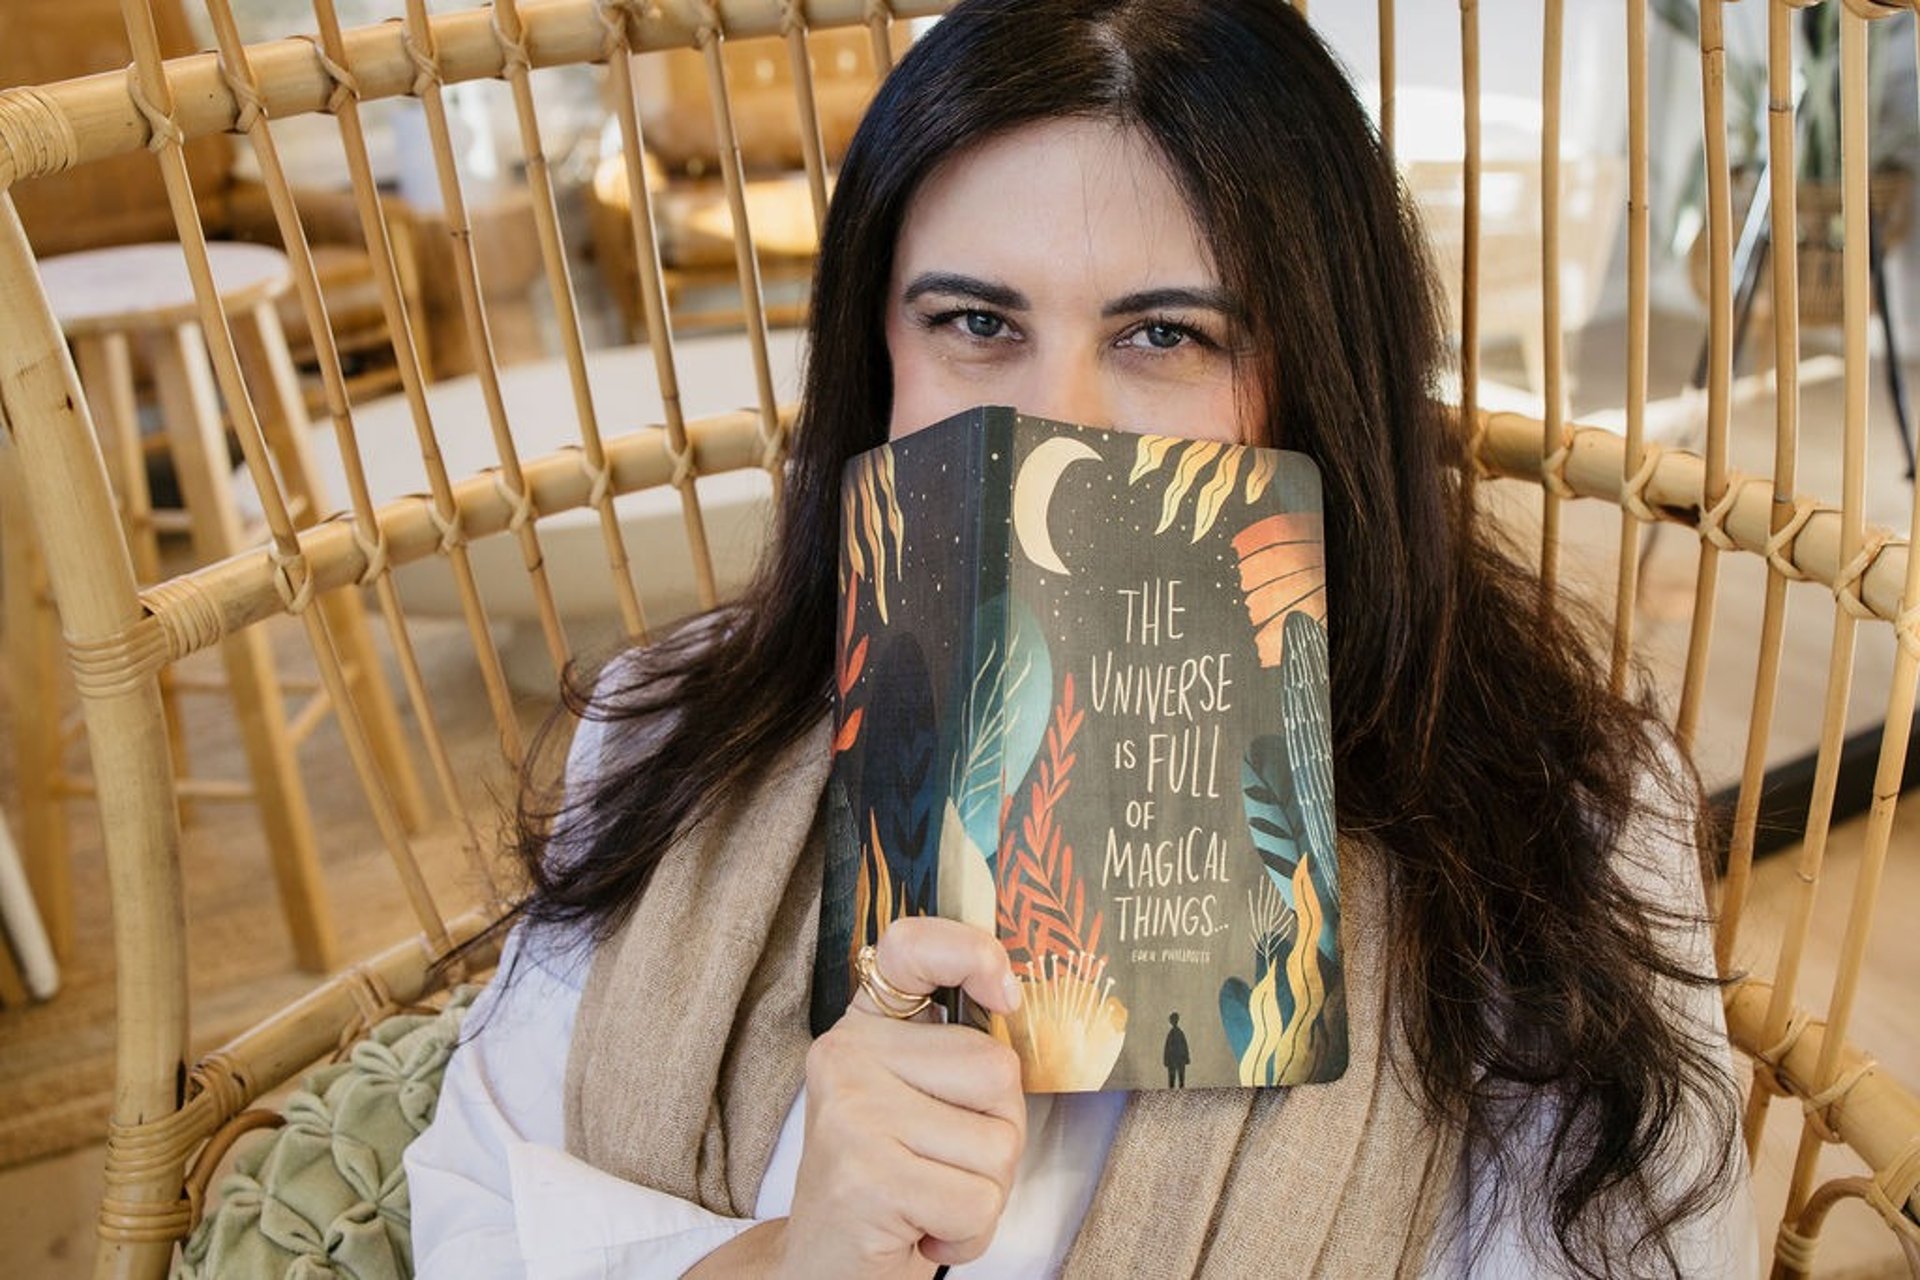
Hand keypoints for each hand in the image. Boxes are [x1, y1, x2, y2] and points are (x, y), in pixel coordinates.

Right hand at [780, 917, 1027, 1278]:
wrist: (823, 1273)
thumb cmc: (892, 1188)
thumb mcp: (916, 1105)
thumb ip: (955, 1058)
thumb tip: (1015, 1005)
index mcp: (863, 1029)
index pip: (911, 948)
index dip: (970, 951)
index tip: (1004, 994)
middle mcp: (846, 1056)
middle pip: (997, 1068)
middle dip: (999, 1136)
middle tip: (943, 1169)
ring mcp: (852, 1113)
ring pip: (999, 1143)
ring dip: (985, 1194)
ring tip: (928, 1202)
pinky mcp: (866, 1176)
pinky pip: (978, 1201)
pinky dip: (968, 1236)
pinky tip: (920, 1233)